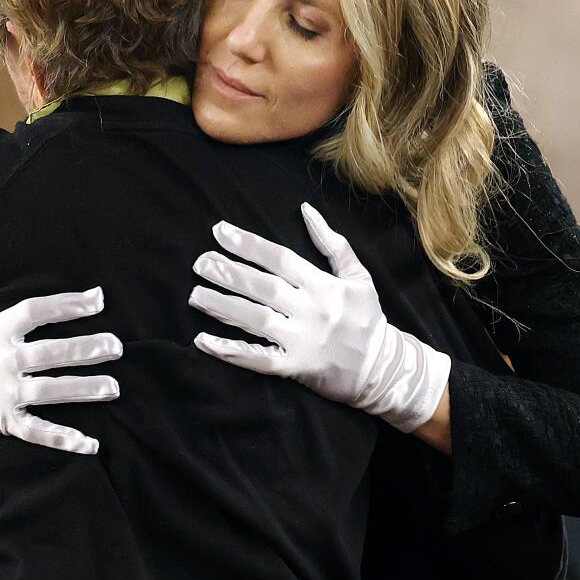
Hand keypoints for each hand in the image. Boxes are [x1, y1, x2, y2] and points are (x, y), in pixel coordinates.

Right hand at [0, 227, 120, 457]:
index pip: (35, 312)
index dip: (66, 305)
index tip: (98, 299)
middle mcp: (1, 362)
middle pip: (49, 353)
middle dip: (85, 349)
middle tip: (117, 346)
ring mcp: (3, 394)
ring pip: (50, 391)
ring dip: (84, 390)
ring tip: (114, 387)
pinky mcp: (4, 421)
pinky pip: (37, 431)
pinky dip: (63, 439)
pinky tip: (91, 444)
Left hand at [190, 206, 449, 432]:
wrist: (383, 369)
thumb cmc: (367, 319)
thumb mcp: (357, 276)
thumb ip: (332, 243)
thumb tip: (306, 210)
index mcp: (324, 286)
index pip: (280, 259)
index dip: (248, 245)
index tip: (219, 232)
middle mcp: (312, 311)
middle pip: (262, 287)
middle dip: (228, 273)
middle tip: (199, 263)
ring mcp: (302, 341)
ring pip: (255, 320)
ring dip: (222, 306)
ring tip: (196, 295)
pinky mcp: (294, 368)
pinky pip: (257, 359)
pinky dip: (230, 351)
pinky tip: (204, 341)